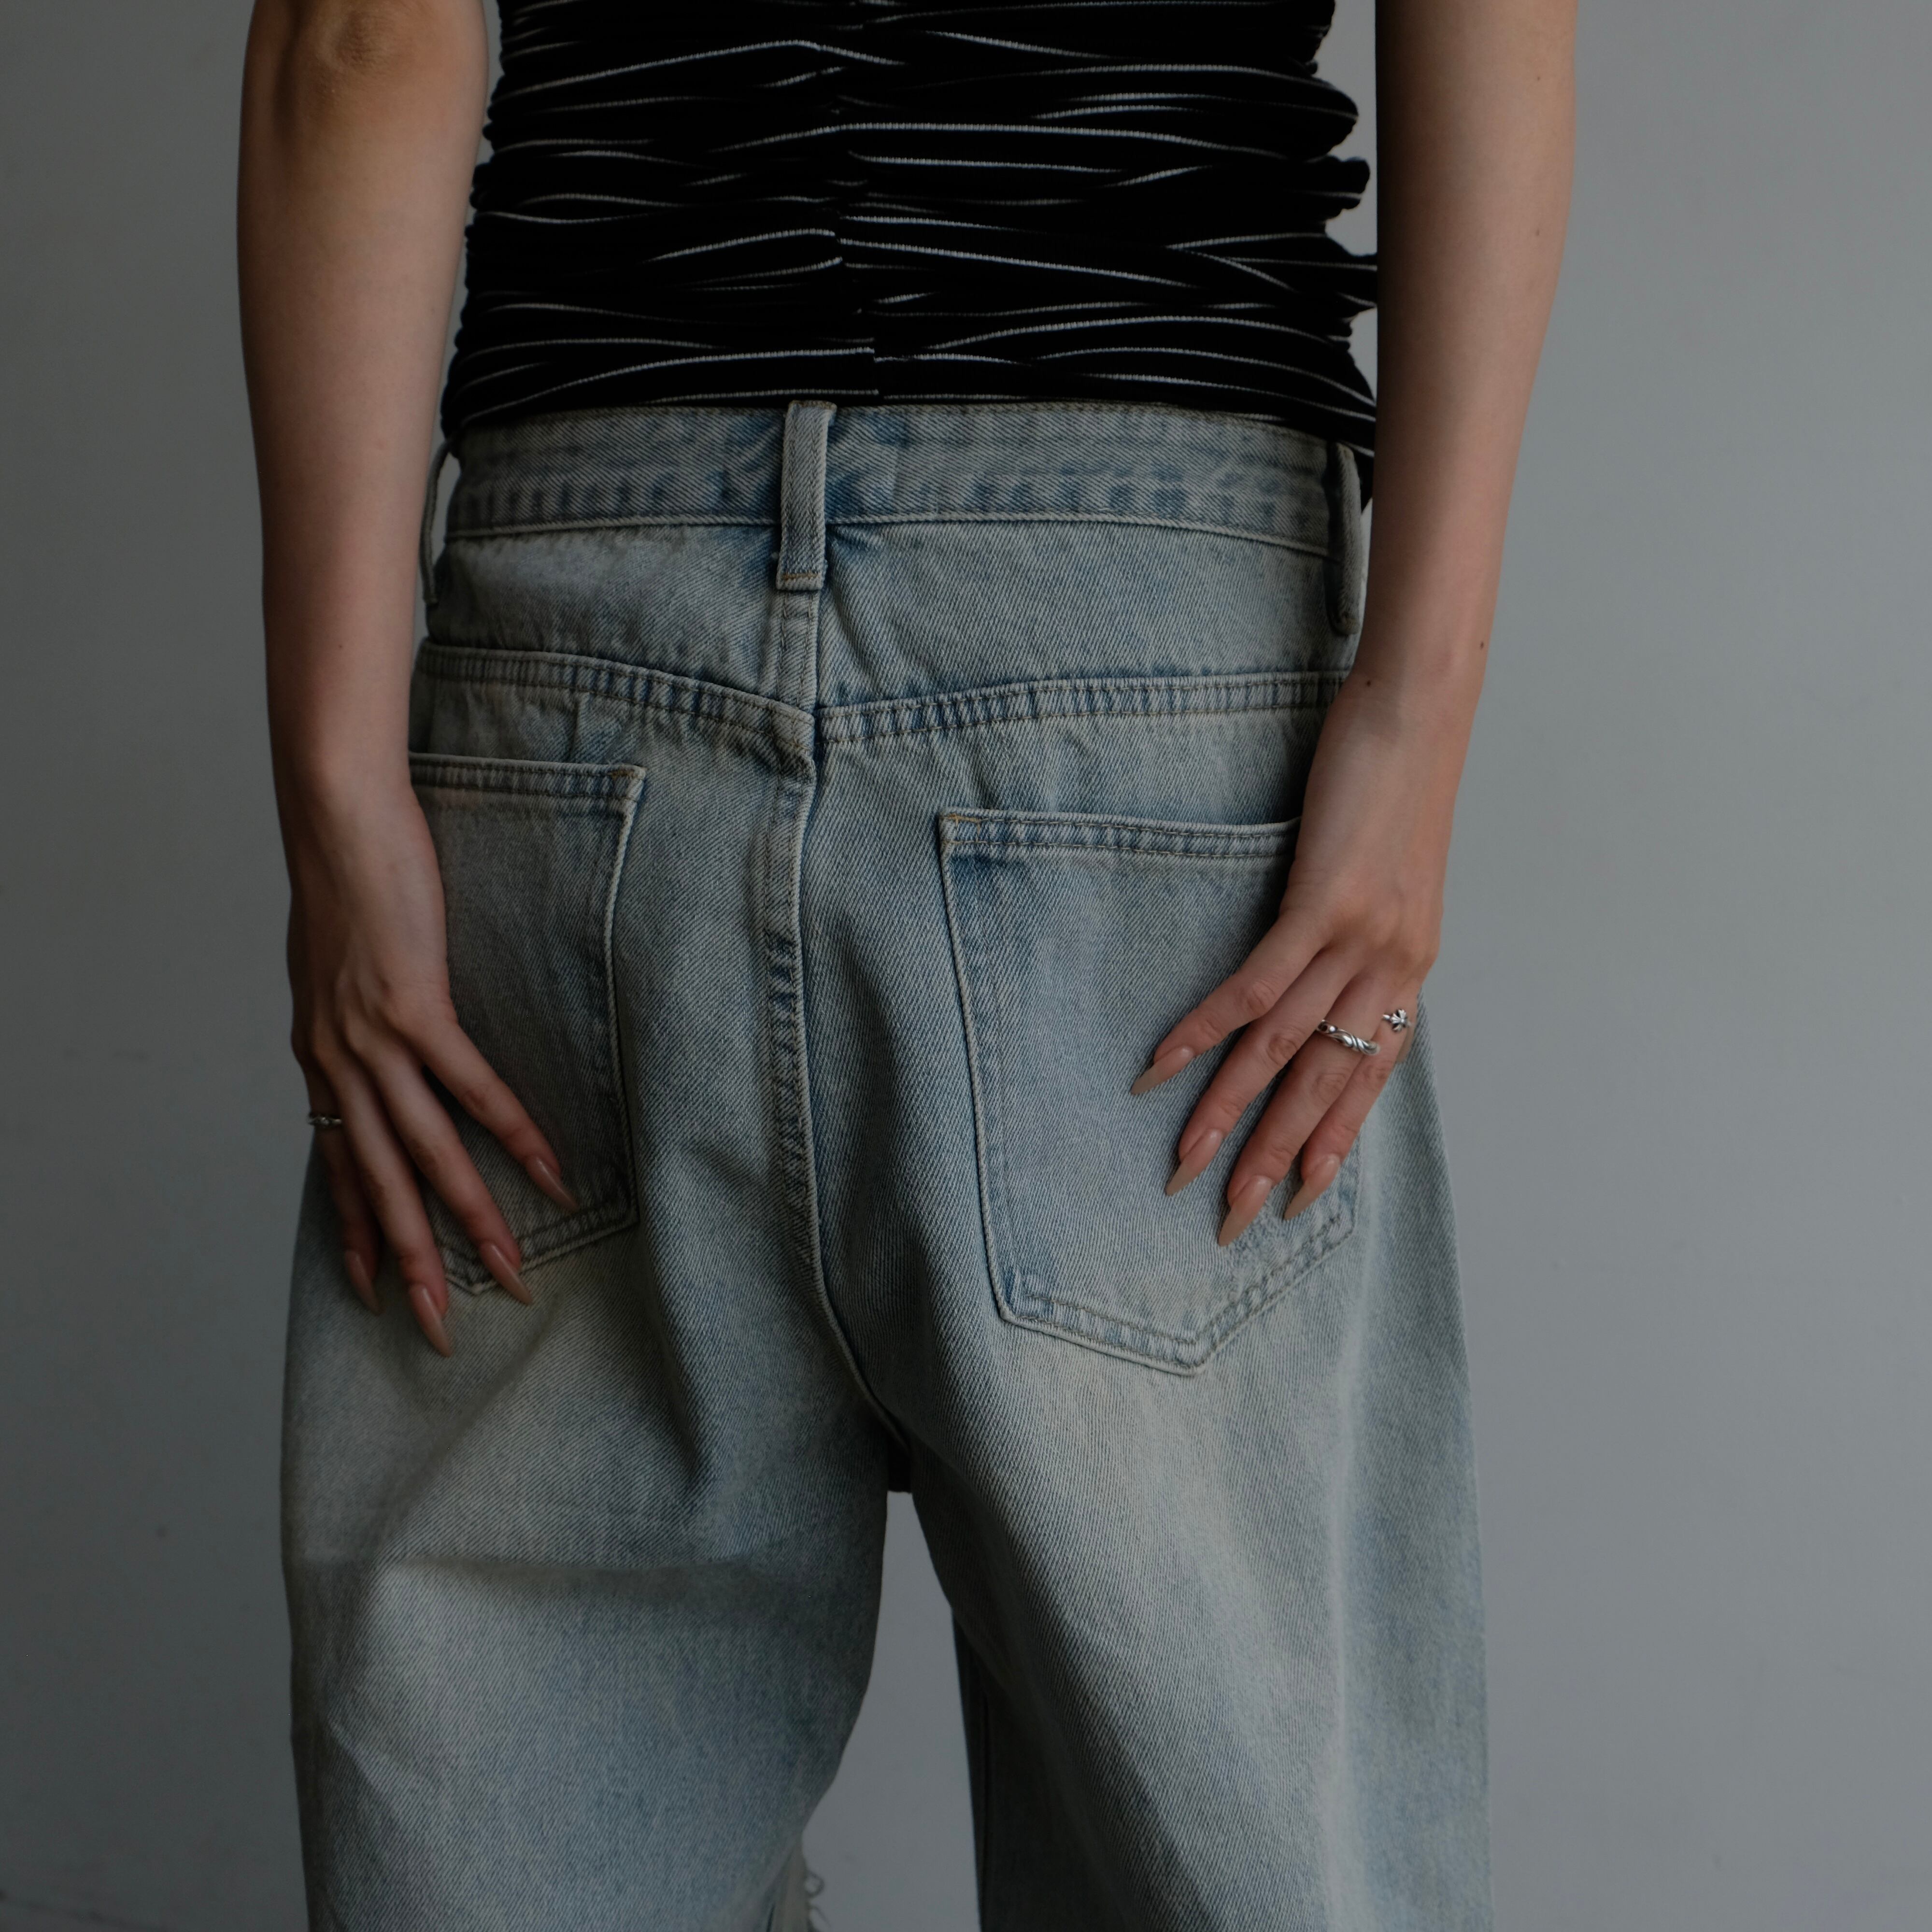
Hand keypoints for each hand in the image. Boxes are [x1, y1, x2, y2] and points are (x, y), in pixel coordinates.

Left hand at [285, 770, 575, 1353]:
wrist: (333, 819)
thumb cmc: (343, 877)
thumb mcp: (335, 964)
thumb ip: (351, 1015)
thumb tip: (377, 1037)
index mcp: (318, 1057)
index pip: (334, 1164)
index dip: (352, 1232)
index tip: (367, 1291)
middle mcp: (337, 1063)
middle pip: (379, 1184)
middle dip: (412, 1264)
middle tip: (441, 1328)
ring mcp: (373, 1040)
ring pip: (425, 1153)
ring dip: (471, 1220)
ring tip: (511, 1272)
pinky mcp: (414, 1008)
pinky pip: (472, 1089)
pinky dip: (514, 1136)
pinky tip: (550, 1174)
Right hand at [1130, 670, 1465, 1243]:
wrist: (1422, 714)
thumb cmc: (1399, 788)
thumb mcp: (1391, 878)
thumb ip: (1361, 939)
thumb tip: (1320, 979)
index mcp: (1409, 970)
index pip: (1370, 1081)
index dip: (1332, 1145)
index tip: (1300, 1202)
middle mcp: (1392, 969)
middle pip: (1323, 1086)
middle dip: (1274, 1158)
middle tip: (1231, 1220)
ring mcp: (1360, 941)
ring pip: (1286, 1051)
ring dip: (1229, 1112)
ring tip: (1186, 1162)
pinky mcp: (1324, 903)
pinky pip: (1257, 987)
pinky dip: (1208, 1030)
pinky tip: (1165, 1065)